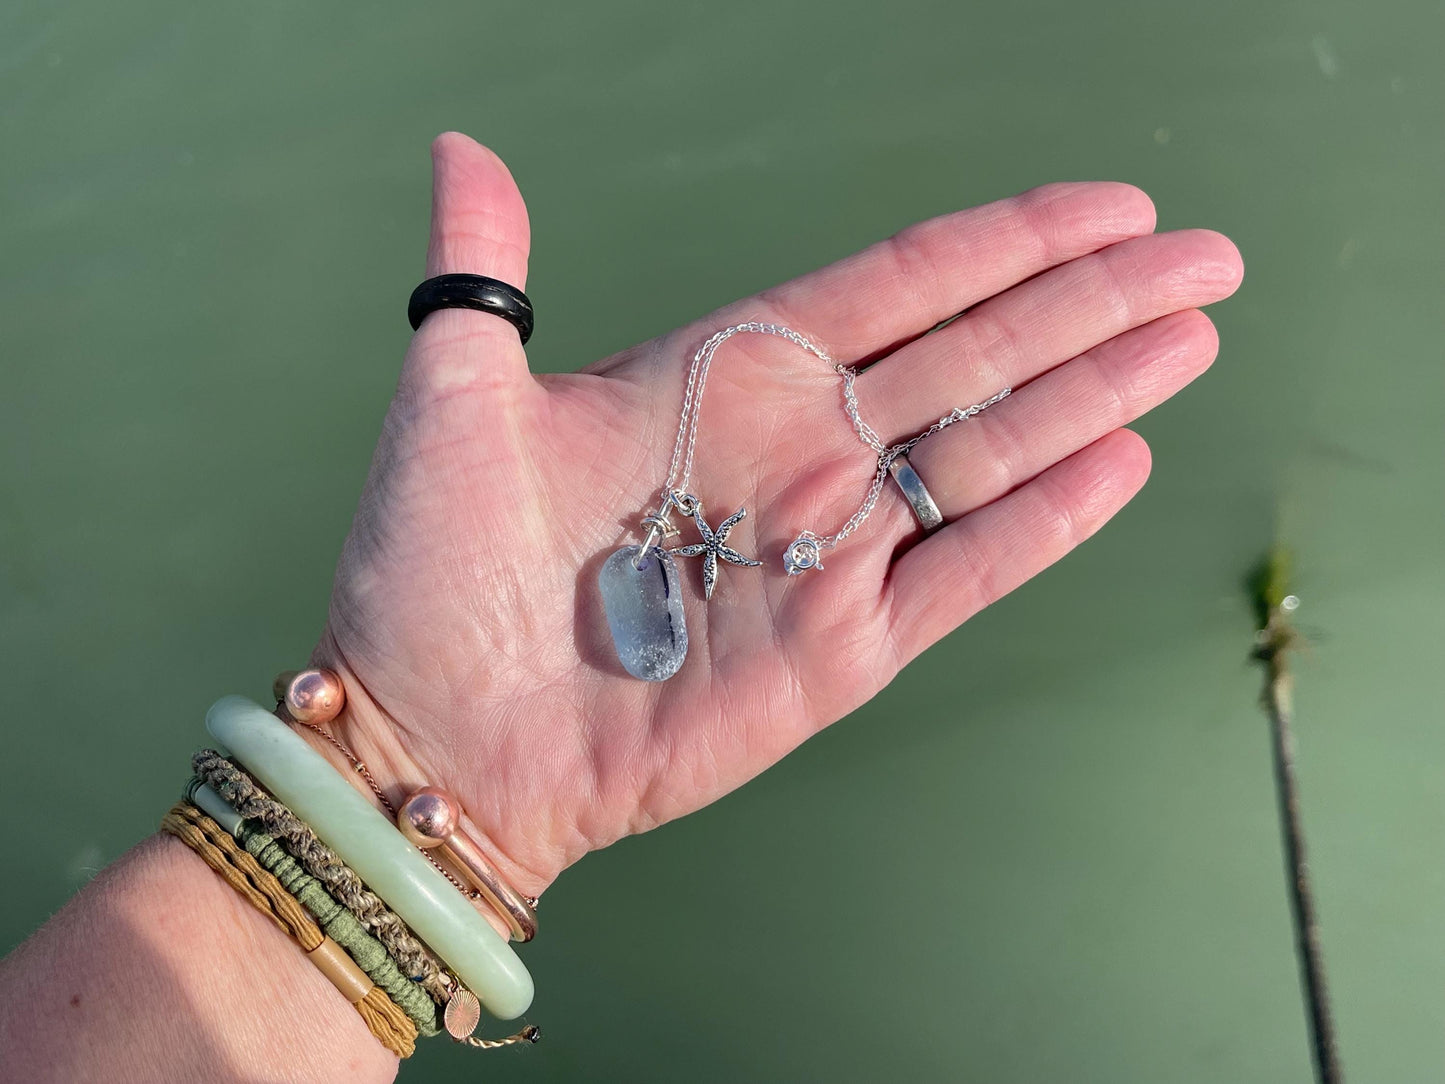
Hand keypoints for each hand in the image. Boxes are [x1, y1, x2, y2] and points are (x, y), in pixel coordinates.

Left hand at [311, 132, 1241, 903]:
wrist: (441, 734)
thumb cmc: (432, 568)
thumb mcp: (454, 399)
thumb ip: (482, 273)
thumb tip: (461, 145)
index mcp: (726, 375)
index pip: (901, 285)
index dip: (1009, 242)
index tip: (1107, 207)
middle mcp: (797, 450)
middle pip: (978, 355)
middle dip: (1093, 302)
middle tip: (1203, 256)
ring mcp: (829, 550)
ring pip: (990, 452)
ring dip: (1094, 394)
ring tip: (1187, 336)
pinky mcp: (843, 649)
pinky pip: (962, 573)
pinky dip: (1043, 523)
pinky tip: (1119, 462)